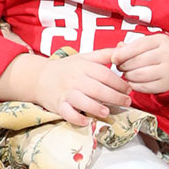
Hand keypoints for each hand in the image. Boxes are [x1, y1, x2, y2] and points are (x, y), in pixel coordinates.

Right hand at [0, 49, 127, 123]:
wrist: (40, 77)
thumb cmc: (67, 68)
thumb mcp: (85, 57)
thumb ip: (104, 54)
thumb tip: (123, 48)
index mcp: (83, 66)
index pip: (105, 74)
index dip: (119, 82)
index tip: (129, 89)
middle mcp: (75, 79)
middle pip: (97, 89)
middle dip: (115, 97)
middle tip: (126, 102)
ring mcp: (66, 93)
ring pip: (82, 101)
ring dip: (96, 108)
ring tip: (107, 112)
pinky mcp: (58, 105)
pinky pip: (67, 113)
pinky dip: (76, 118)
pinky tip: (86, 121)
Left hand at [110, 29, 168, 95]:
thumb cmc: (161, 52)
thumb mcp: (150, 44)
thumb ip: (133, 46)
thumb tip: (116, 51)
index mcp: (162, 41)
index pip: (137, 47)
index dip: (122, 53)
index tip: (113, 58)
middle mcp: (167, 55)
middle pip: (136, 62)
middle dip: (123, 65)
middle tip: (119, 67)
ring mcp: (168, 71)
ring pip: (138, 75)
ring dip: (127, 75)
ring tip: (126, 73)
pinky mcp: (166, 84)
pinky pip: (143, 87)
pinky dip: (134, 85)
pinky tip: (133, 81)